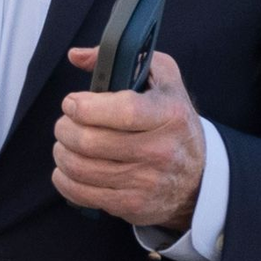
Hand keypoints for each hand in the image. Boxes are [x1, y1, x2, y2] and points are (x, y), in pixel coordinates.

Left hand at [51, 48, 205, 229]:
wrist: (199, 177)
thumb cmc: (172, 118)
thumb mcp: (161, 77)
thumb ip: (120, 57)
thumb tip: (76, 55)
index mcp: (169, 115)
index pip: (124, 111)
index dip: (86, 107)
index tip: (71, 103)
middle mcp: (161, 151)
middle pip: (91, 142)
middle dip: (65, 128)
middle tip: (65, 122)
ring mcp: (146, 182)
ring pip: (81, 168)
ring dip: (61, 151)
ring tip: (65, 142)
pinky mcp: (133, 205)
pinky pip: (82, 194)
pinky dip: (64, 178)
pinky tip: (67, 167)